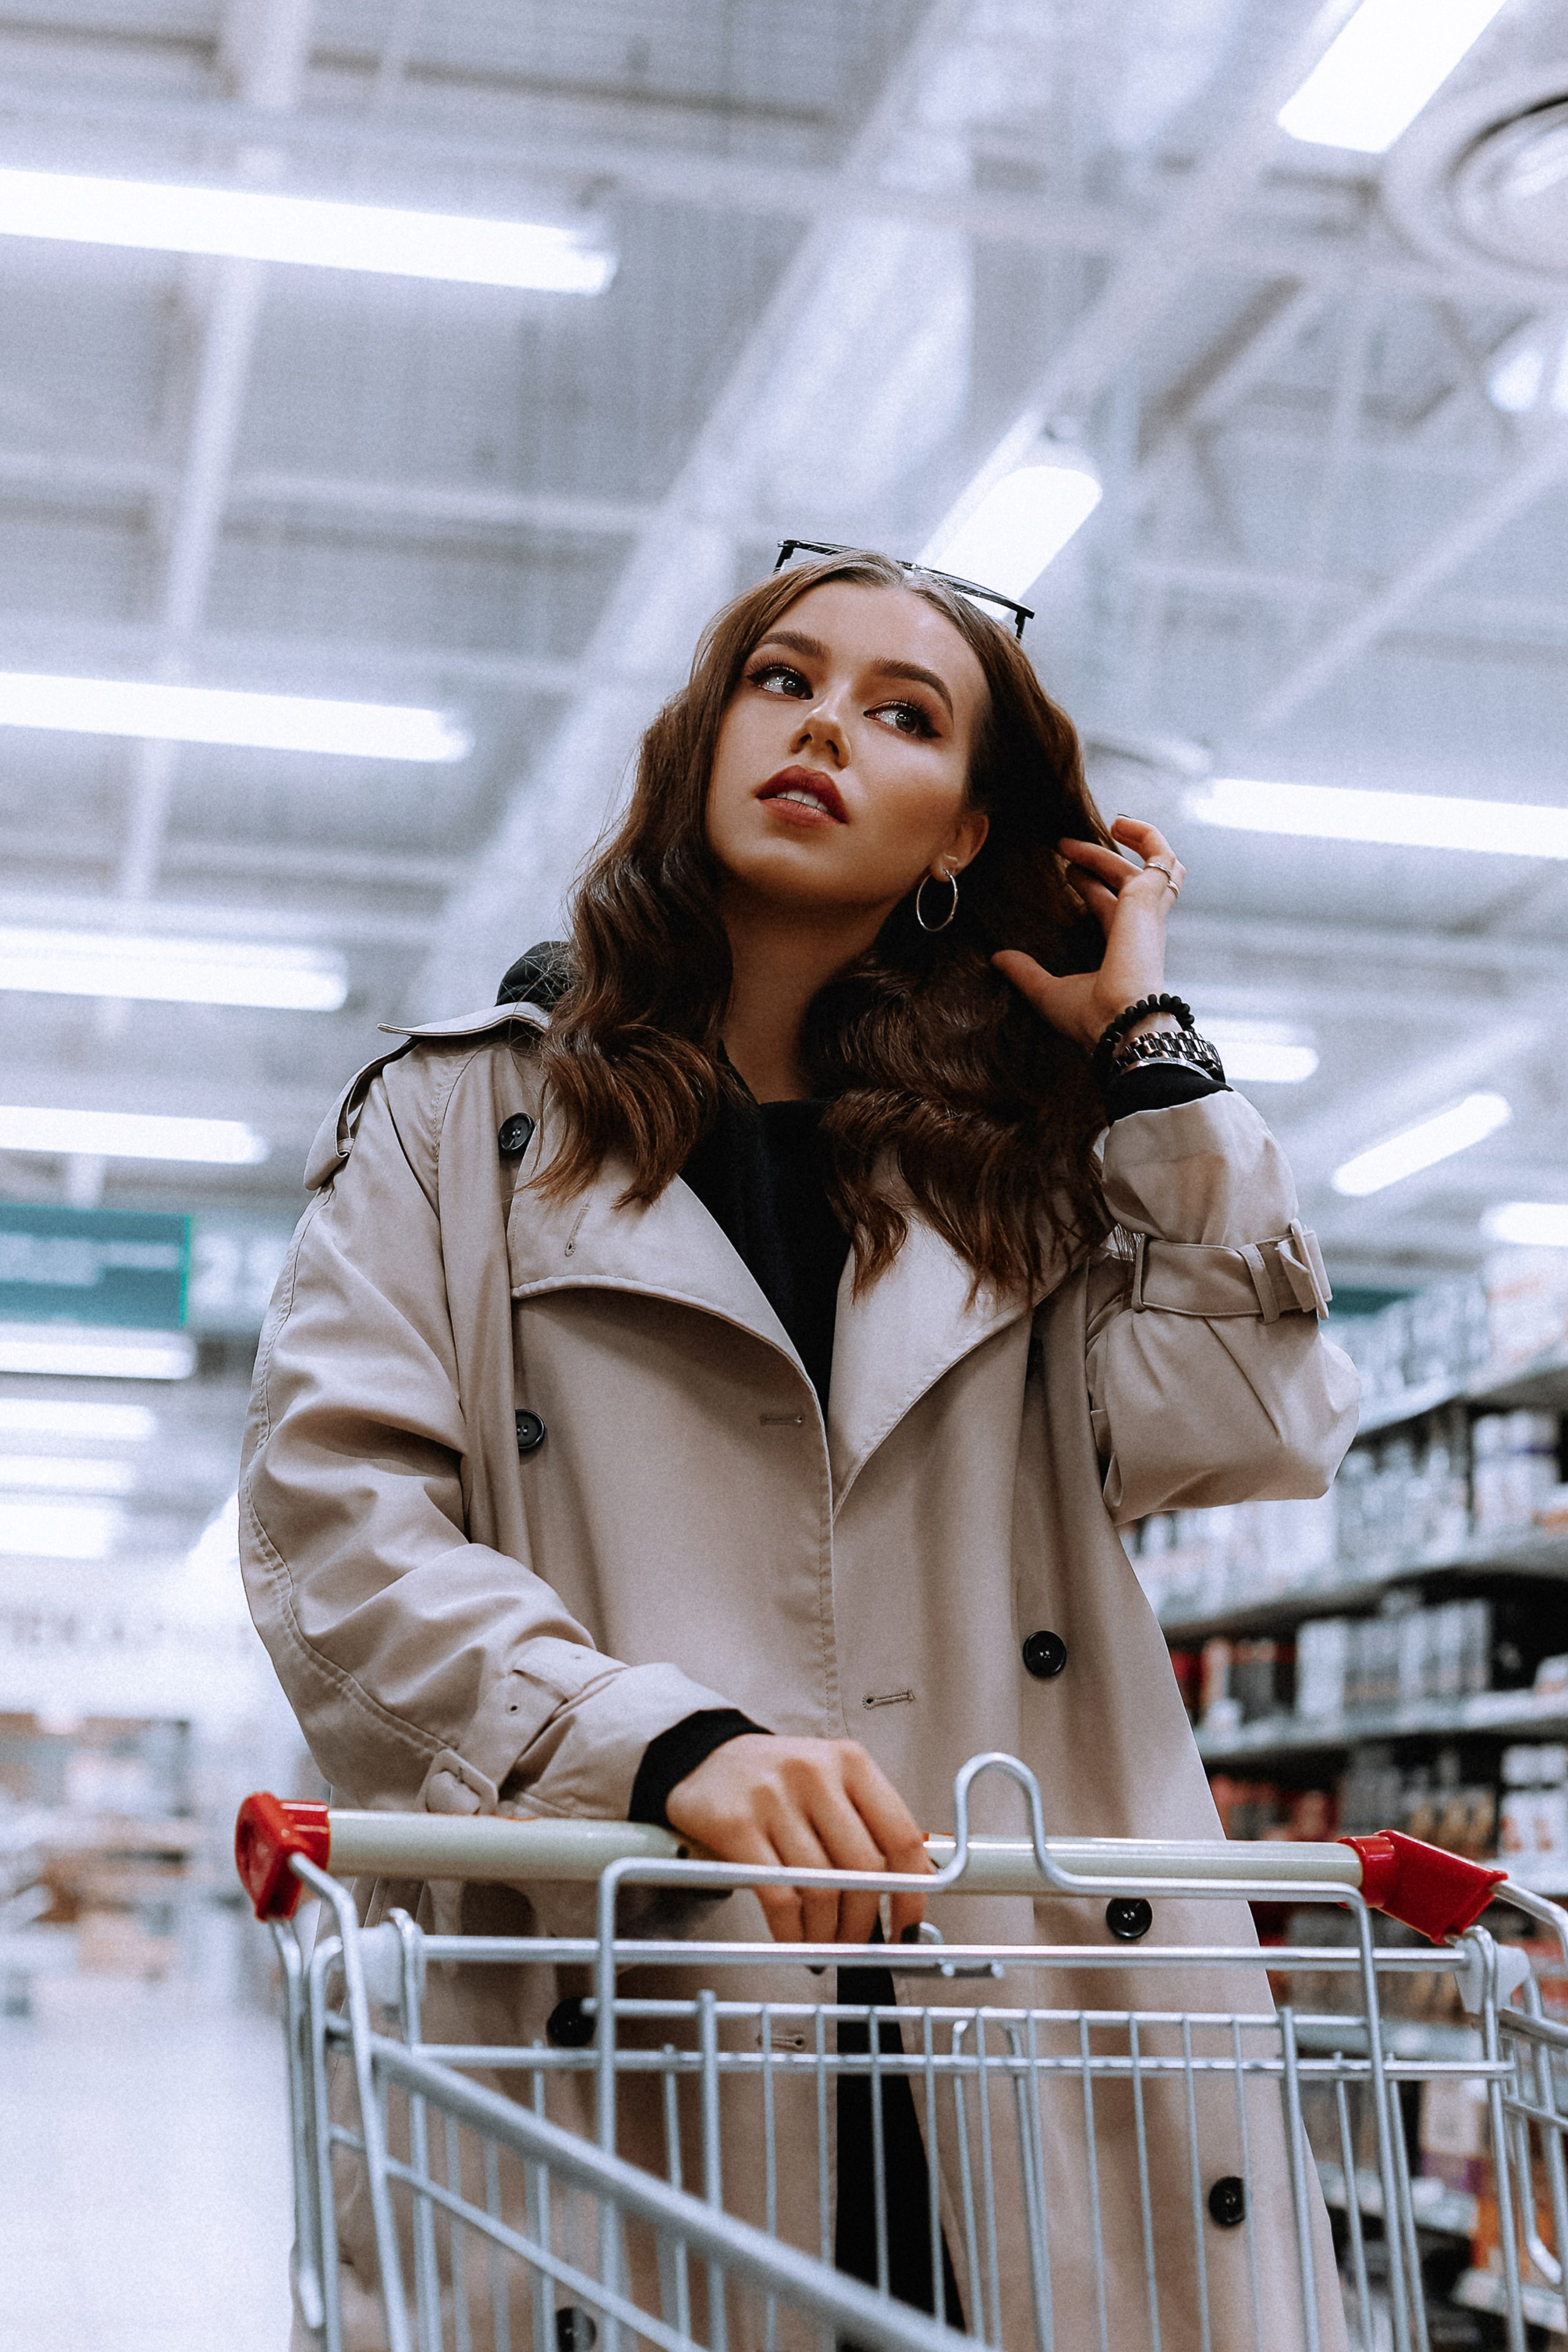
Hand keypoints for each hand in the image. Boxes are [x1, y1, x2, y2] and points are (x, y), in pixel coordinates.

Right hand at [664, 1733, 929, 1944]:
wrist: (703, 1757)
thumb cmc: (777, 1778)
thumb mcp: (831, 1781)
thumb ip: (869, 1824)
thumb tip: (912, 1885)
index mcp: (851, 1762)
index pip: (901, 1835)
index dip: (912, 1891)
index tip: (909, 1924)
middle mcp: (816, 1773)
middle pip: (863, 1869)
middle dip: (864, 1921)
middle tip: (857, 1943)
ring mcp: (774, 1798)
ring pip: (821, 1888)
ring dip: (827, 1933)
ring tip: (823, 1945)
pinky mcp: (736, 1824)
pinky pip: (778, 1896)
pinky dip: (793, 1932)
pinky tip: (795, 1941)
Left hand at [991, 816, 1185, 1054]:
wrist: (1119, 1022)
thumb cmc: (1092, 1019)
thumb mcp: (1047, 992)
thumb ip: (1025, 973)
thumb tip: (998, 958)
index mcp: (1123, 952)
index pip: (1111, 910)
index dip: (1092, 889)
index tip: (1066, 874)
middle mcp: (1141, 931)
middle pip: (1131, 884)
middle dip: (1101, 863)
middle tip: (1065, 847)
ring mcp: (1148, 914)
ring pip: (1152, 867)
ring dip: (1128, 844)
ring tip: (1104, 823)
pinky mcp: (1149, 898)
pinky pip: (1160, 856)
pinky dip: (1147, 835)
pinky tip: (1119, 822)